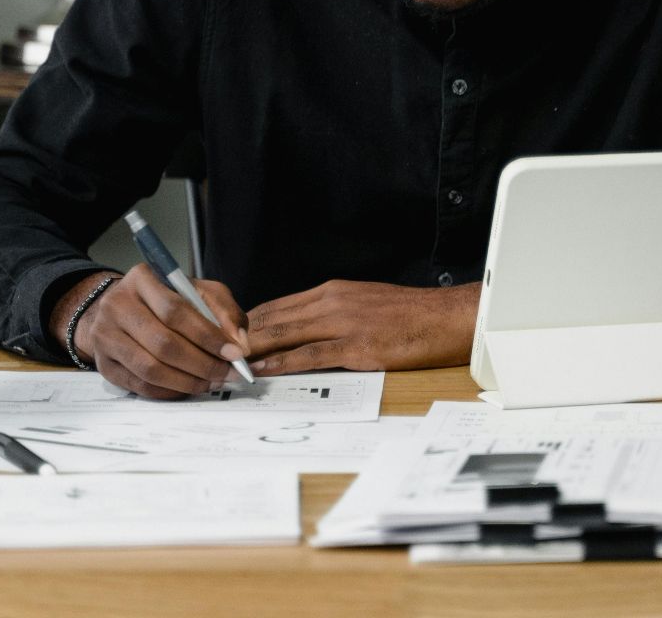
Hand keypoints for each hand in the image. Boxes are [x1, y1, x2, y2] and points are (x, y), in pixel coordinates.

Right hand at [49, 266, 250, 399]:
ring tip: (211, 382)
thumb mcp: (200, 292)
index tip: (234, 353)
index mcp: (141, 279)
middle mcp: (116, 305)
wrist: (123, 310)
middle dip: (202, 364)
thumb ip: (224, 312)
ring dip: (188, 381)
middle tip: (227, 374)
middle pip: (163, 343)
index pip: (175, 311)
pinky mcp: (103, 364)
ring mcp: (105, 335)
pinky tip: (189, 386)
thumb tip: (238, 344)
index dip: (208, 336)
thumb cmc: (166, 300)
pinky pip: (140, 386)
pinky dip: (170, 391)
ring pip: (150, 369)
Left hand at [245, 279, 479, 374]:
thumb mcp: (364, 303)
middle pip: (272, 318)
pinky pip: (310, 355)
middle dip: (240, 336)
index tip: (227, 338)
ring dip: (253, 350)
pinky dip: (281, 363)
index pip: (276, 305)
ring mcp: (343, 323)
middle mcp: (332, 302)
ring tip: (227, 364)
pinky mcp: (357, 346)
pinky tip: (263, 370)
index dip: (247, 323)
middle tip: (215, 353)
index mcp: (332, 291)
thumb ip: (333, 314)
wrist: (446, 318)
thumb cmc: (410, 315)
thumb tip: (305, 330)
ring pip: (284, 334)